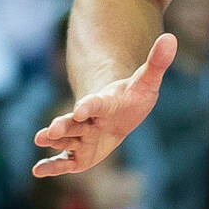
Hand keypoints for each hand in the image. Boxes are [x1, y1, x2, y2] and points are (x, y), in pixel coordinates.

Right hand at [33, 33, 175, 176]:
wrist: (120, 112)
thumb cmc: (132, 96)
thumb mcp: (147, 81)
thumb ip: (156, 62)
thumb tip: (170, 38)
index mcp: (104, 102)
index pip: (96, 103)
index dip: (89, 106)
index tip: (80, 109)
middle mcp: (88, 120)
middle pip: (74, 123)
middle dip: (63, 126)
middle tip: (51, 130)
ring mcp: (82, 137)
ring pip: (66, 140)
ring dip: (54, 141)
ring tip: (39, 139)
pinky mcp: (79, 155)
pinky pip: (64, 162)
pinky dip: (52, 166)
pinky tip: (38, 170)